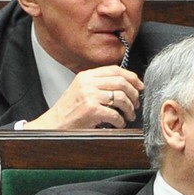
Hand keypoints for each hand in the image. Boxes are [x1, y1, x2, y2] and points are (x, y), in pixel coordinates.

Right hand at [27, 67, 143, 129]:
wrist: (54, 124)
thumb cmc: (68, 110)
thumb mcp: (81, 89)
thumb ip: (98, 84)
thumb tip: (125, 85)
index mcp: (86, 75)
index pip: (115, 70)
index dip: (132, 77)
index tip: (139, 86)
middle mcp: (88, 83)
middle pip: (122, 82)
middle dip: (134, 95)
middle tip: (136, 104)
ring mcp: (89, 95)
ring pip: (121, 98)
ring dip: (129, 109)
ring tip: (129, 116)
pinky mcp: (91, 110)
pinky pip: (115, 114)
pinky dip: (120, 121)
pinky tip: (119, 124)